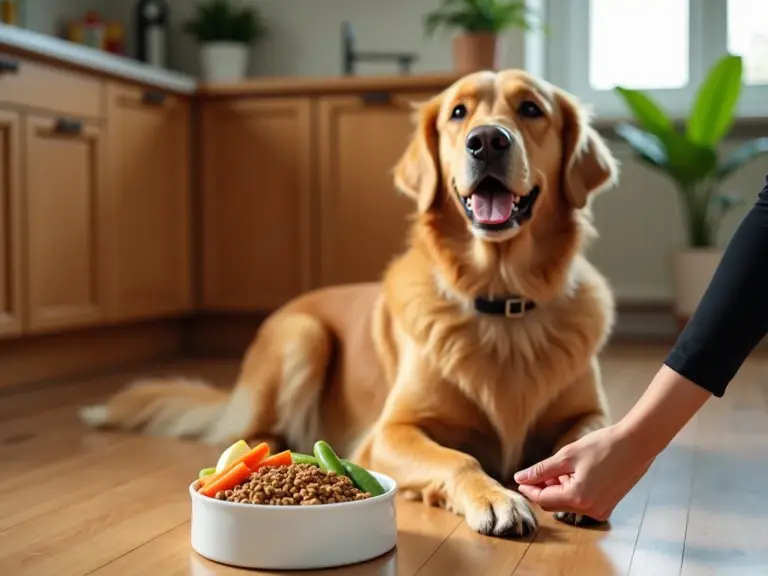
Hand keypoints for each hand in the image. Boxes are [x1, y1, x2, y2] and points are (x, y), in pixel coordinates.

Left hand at [513, 424, 653, 520]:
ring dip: (559, 487)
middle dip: (544, 488)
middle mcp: (590, 510)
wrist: (637, 444)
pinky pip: (582, 502)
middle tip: (540, 470)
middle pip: (554, 503)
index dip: (529, 489)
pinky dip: (573, 490)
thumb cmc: (602, 446)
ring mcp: (601, 510)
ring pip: (568, 502)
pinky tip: (576, 472)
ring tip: (563, 466)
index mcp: (578, 498)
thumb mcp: (567, 455)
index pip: (543, 499)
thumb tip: (520, 478)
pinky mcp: (608, 506)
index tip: (519, 478)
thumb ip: (541, 470)